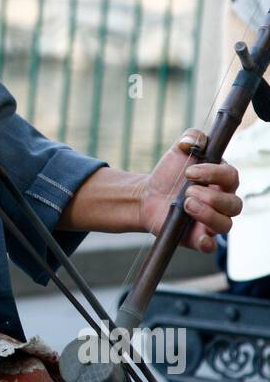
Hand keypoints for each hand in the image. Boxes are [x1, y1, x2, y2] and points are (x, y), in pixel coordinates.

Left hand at [138, 127, 241, 252]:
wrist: (147, 195)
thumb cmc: (169, 174)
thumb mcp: (178, 150)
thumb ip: (191, 137)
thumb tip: (192, 142)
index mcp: (221, 180)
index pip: (231, 177)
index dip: (214, 173)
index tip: (190, 172)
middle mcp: (221, 202)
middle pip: (234, 204)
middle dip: (211, 197)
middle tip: (188, 192)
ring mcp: (211, 221)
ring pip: (226, 224)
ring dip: (208, 214)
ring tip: (187, 205)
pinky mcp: (197, 237)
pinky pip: (210, 245)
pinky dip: (207, 242)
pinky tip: (197, 235)